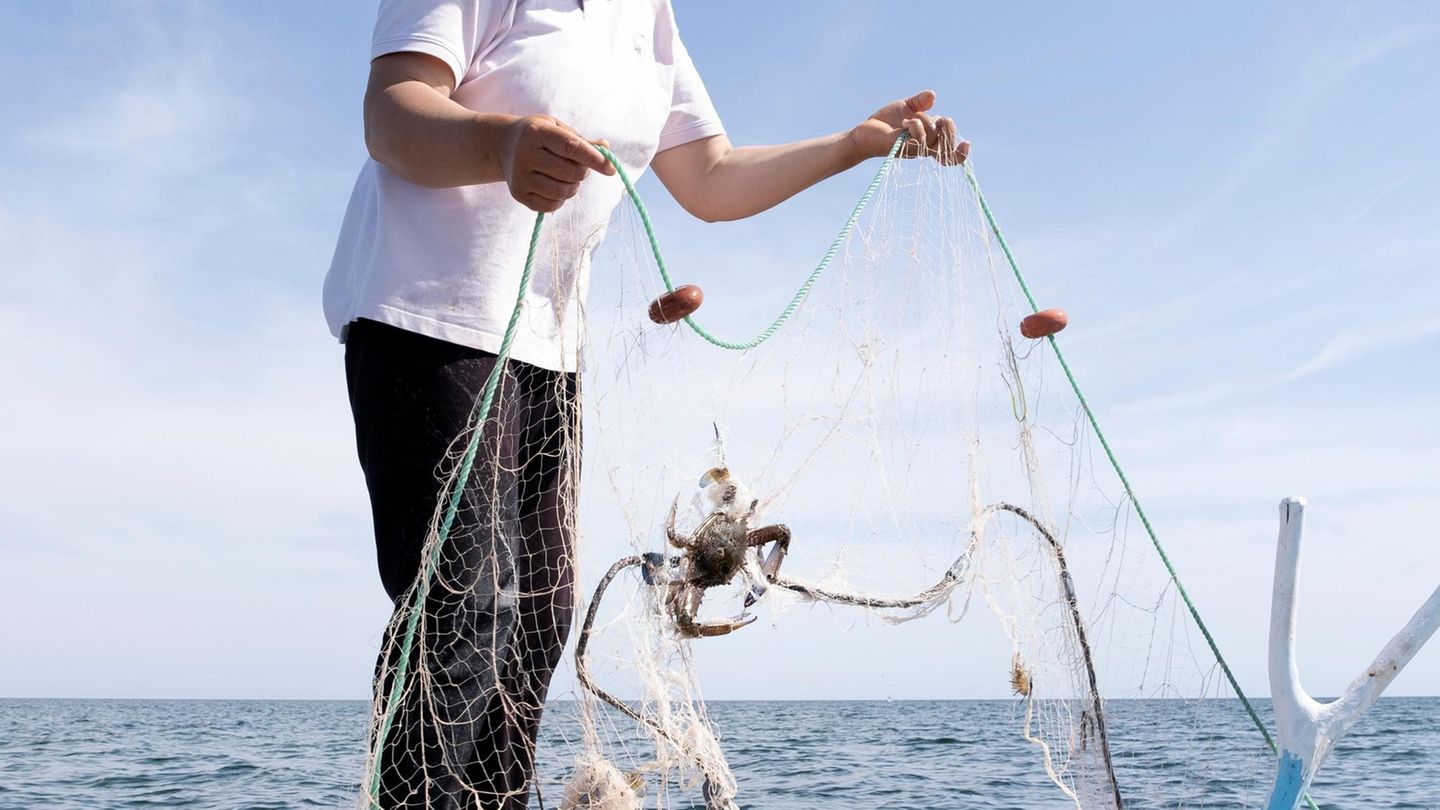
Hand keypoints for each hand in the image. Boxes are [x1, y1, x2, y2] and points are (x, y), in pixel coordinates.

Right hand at [499, 114, 615, 212]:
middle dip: (583, 172)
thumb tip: (606, 149)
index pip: (572, 148)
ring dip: (573, 187)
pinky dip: (560, 199)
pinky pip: (551, 206)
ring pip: (562, 192)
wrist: (503, 146)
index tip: (610, 168)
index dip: (595, 159)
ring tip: (567, 177)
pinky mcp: (518, 194)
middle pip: (570, 173)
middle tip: (579, 166)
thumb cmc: (537, 135)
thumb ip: (580, 140)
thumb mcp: (556, 128)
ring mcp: (520, 177)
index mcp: (536, 132)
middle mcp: (525, 155)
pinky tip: (554, 186)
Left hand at [850, 90, 968, 164]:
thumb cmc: (885, 122)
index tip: (967, 143)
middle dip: (949, 129)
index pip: (948, 154)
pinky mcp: (900, 148)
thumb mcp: (906, 107)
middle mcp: (921, 148)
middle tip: (940, 118)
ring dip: (926, 123)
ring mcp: (911, 150)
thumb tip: (933, 95)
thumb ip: (921, 102)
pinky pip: (917, 140)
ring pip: (932, 141)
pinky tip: (905, 121)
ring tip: (912, 117)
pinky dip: (915, 127)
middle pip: (946, 148)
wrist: (864, 131)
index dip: (960, 153)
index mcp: (927, 140)